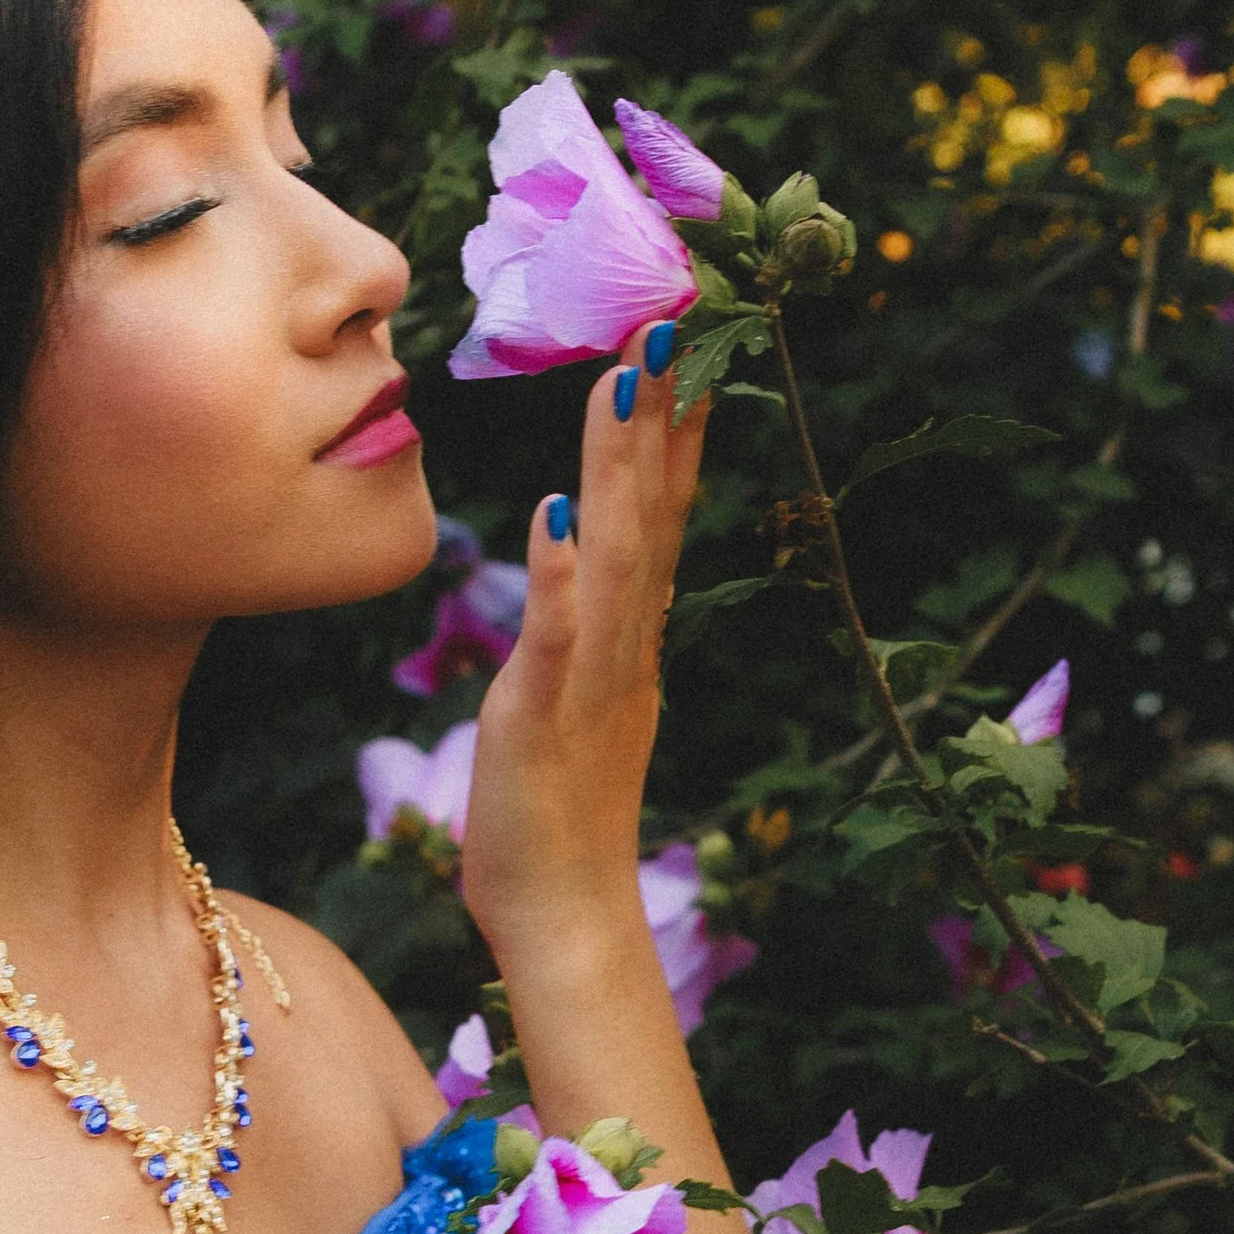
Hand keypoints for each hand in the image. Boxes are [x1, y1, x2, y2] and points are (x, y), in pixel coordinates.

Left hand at [458, 323, 706, 962]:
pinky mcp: (548, 714)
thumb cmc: (555, 812)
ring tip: (624, 383)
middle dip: (660, 415)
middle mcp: (628, 644)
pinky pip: (561, 636)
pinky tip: (554, 517)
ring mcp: (594, 676)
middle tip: (670, 318)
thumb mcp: (577, 695)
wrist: (565, 914)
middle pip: (652, 513)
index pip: (660, 515)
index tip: (685, 343)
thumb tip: (584, 549)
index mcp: (632, 637)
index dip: (674, 430)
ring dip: (621, 468)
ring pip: (618, 555)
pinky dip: (563, 577)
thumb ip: (587, 622)